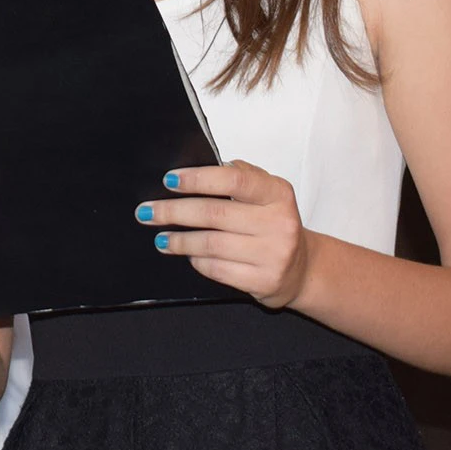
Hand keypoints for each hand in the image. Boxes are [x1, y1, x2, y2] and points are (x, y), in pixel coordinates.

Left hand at [136, 161, 313, 308]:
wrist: (302, 268)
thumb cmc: (274, 224)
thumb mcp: (267, 194)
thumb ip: (241, 176)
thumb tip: (198, 169)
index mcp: (278, 193)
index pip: (234, 179)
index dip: (198, 178)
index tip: (169, 180)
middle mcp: (278, 222)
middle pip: (214, 214)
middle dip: (174, 212)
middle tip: (148, 211)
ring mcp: (273, 254)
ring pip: (211, 244)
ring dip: (179, 240)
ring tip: (161, 237)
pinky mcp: (263, 280)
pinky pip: (217, 269)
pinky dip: (197, 260)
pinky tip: (187, 255)